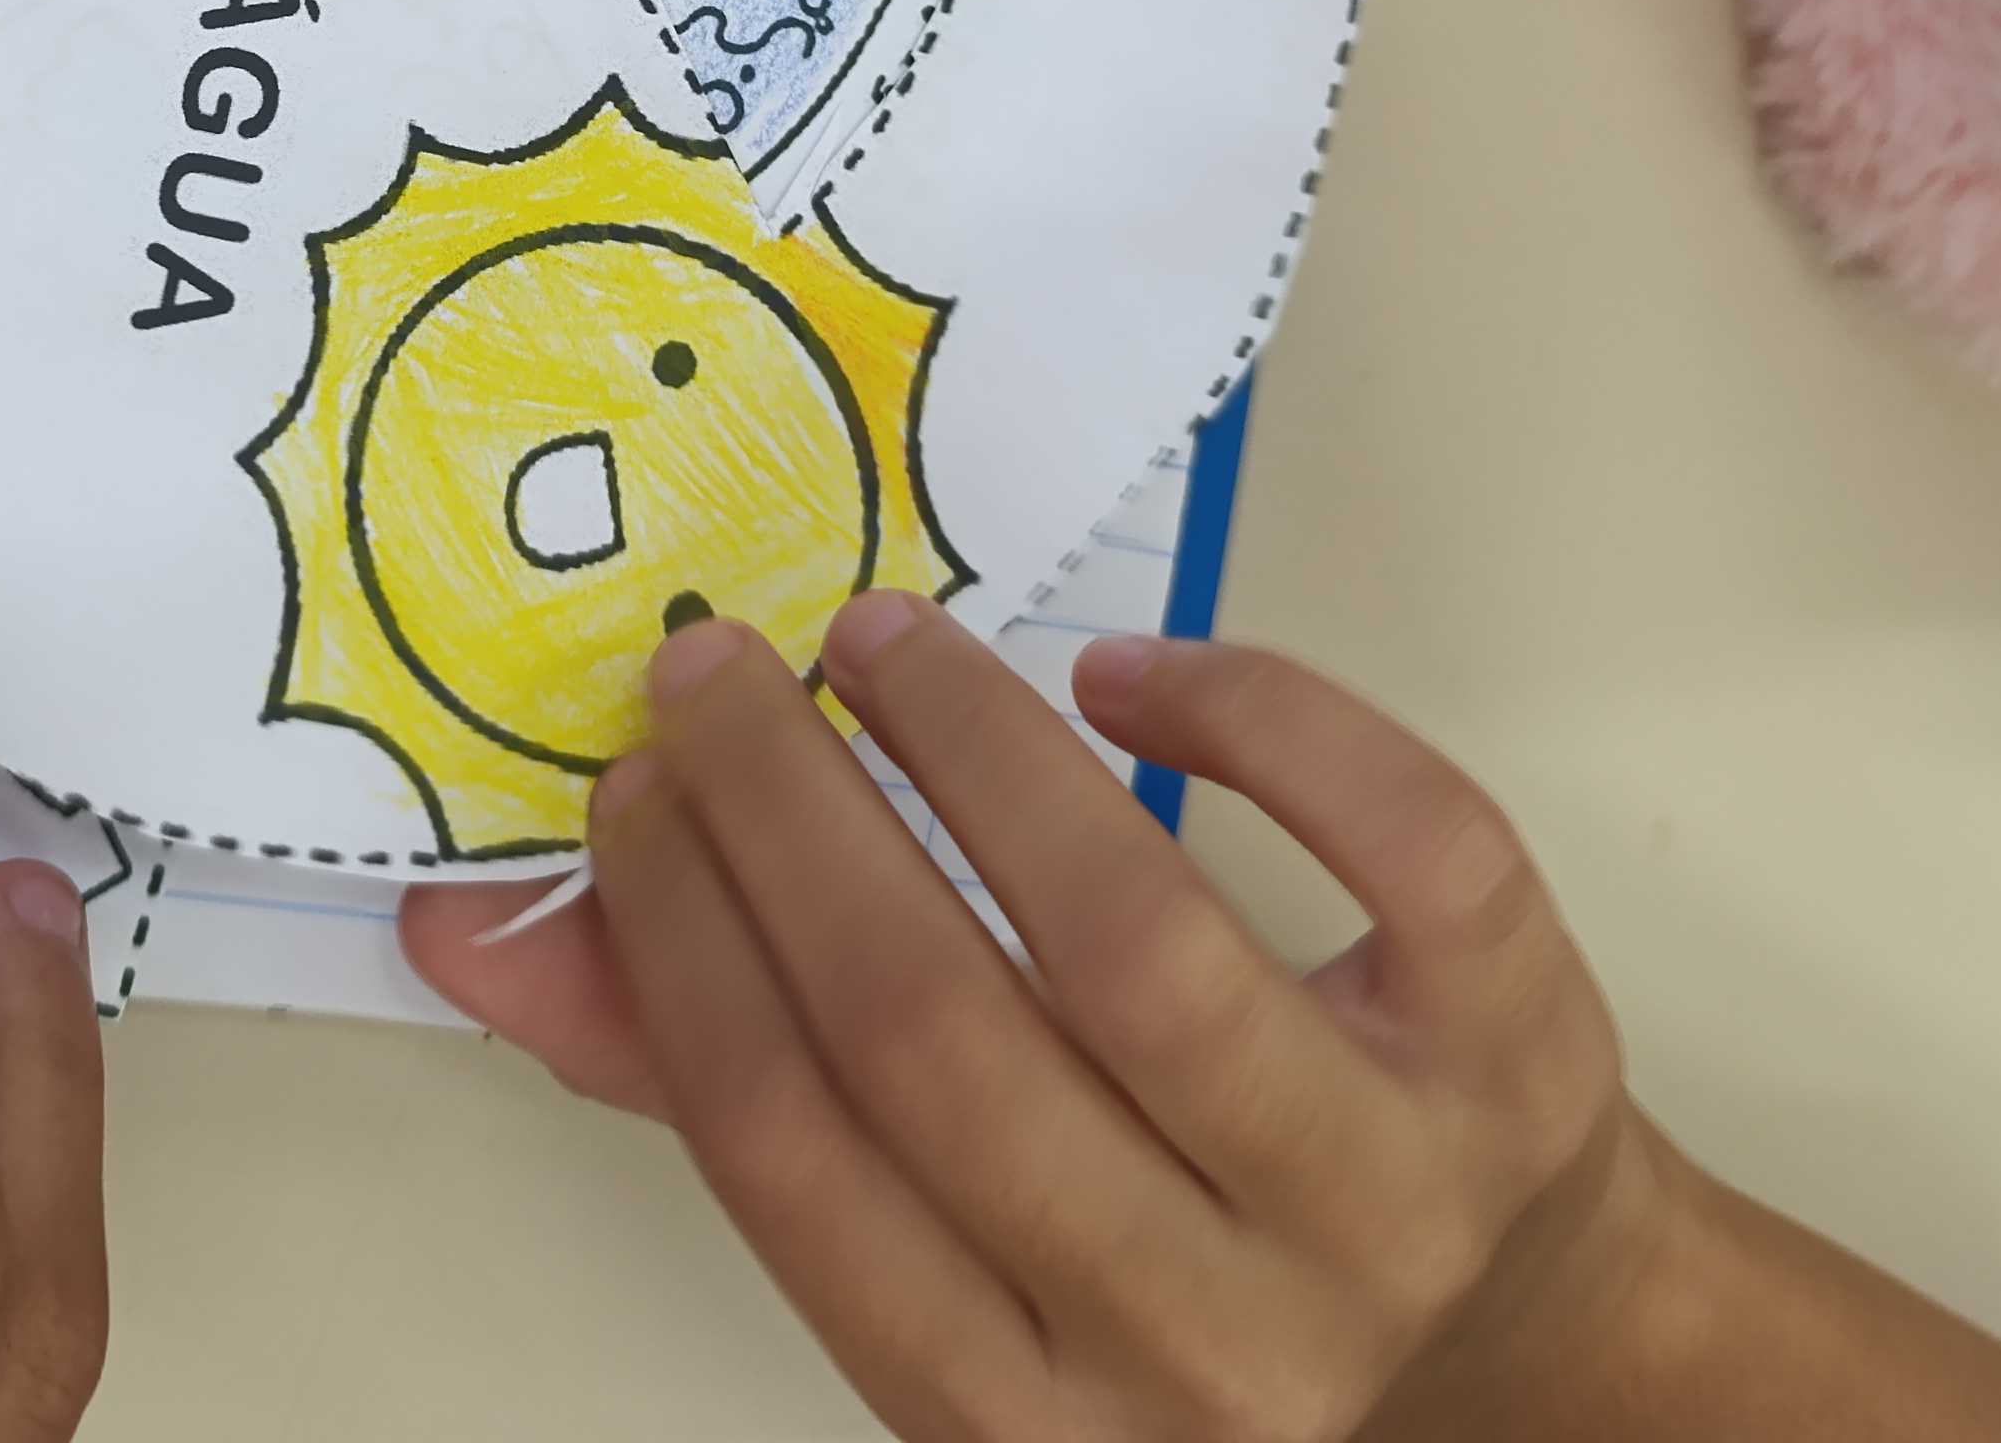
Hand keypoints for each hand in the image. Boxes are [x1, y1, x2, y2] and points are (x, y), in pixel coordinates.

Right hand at [404, 608, 1647, 1441]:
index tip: (630, 787)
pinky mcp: (1522, 1062)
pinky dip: (1259, 719)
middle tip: (714, 667)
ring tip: (881, 637)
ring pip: (1140, 940)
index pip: (795, 1155)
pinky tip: (1131, 673)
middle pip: (939, 1037)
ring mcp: (1383, 1205)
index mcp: (1021, 1417)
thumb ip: (710, 1083)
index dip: (685, 946)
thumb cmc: (1179, 1269)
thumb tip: (478, 927)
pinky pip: (1402, 847)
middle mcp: (1202, 1346)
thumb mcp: (954, 1236)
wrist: (1520, 1341)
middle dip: (791, 817)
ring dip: (977, 749)